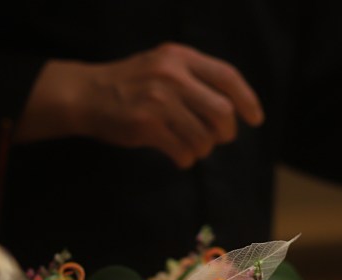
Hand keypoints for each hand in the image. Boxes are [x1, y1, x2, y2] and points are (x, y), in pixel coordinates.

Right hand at [18, 43, 263, 167]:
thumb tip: (232, 108)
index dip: (247, 99)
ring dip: (202, 149)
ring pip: (203, 136)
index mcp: (180, 57)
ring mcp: (158, 100)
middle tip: (219, 139)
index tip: (255, 119)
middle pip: (222, 111)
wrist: (86, 94)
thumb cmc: (130, 84)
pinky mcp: (146, 125)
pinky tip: (178, 156)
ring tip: (191, 147)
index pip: (227, 76)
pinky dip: (185, 159)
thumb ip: (194, 78)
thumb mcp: (162, 66)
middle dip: (226, 131)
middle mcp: (172, 75)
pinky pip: (183, 151)